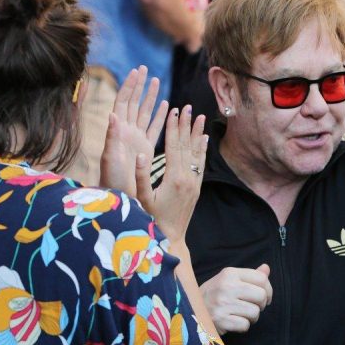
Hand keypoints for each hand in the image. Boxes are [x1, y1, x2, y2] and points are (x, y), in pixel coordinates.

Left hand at [100, 66, 167, 195]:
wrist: (120, 195)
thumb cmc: (112, 179)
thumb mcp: (110, 157)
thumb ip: (112, 136)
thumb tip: (113, 114)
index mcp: (118, 131)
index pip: (124, 102)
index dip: (130, 86)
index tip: (136, 71)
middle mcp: (127, 131)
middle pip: (134, 103)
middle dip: (139, 86)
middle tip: (145, 69)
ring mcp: (137, 138)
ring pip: (145, 112)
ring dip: (150, 97)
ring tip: (156, 81)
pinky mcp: (146, 147)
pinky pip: (154, 127)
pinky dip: (159, 115)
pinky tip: (166, 105)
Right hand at [135, 105, 206, 242]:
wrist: (171, 238)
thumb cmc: (152, 219)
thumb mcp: (142, 198)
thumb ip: (141, 176)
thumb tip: (139, 154)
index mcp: (173, 178)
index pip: (174, 147)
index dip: (173, 128)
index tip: (174, 111)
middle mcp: (187, 178)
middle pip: (186, 146)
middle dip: (186, 125)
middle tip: (189, 107)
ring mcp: (194, 182)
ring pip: (196, 153)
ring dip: (197, 133)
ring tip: (201, 117)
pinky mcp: (197, 187)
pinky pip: (201, 164)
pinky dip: (202, 150)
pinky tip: (205, 139)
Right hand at [200, 265, 272, 334]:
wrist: (188, 309)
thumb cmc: (213, 294)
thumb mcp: (228, 279)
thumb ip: (249, 275)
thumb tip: (266, 269)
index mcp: (230, 273)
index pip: (261, 279)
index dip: (268, 289)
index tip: (264, 297)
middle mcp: (226, 286)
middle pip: (261, 295)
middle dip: (261, 304)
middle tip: (253, 307)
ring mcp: (223, 303)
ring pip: (255, 312)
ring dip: (252, 317)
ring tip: (241, 314)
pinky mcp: (220, 320)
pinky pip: (245, 325)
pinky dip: (243, 326)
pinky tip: (234, 322)